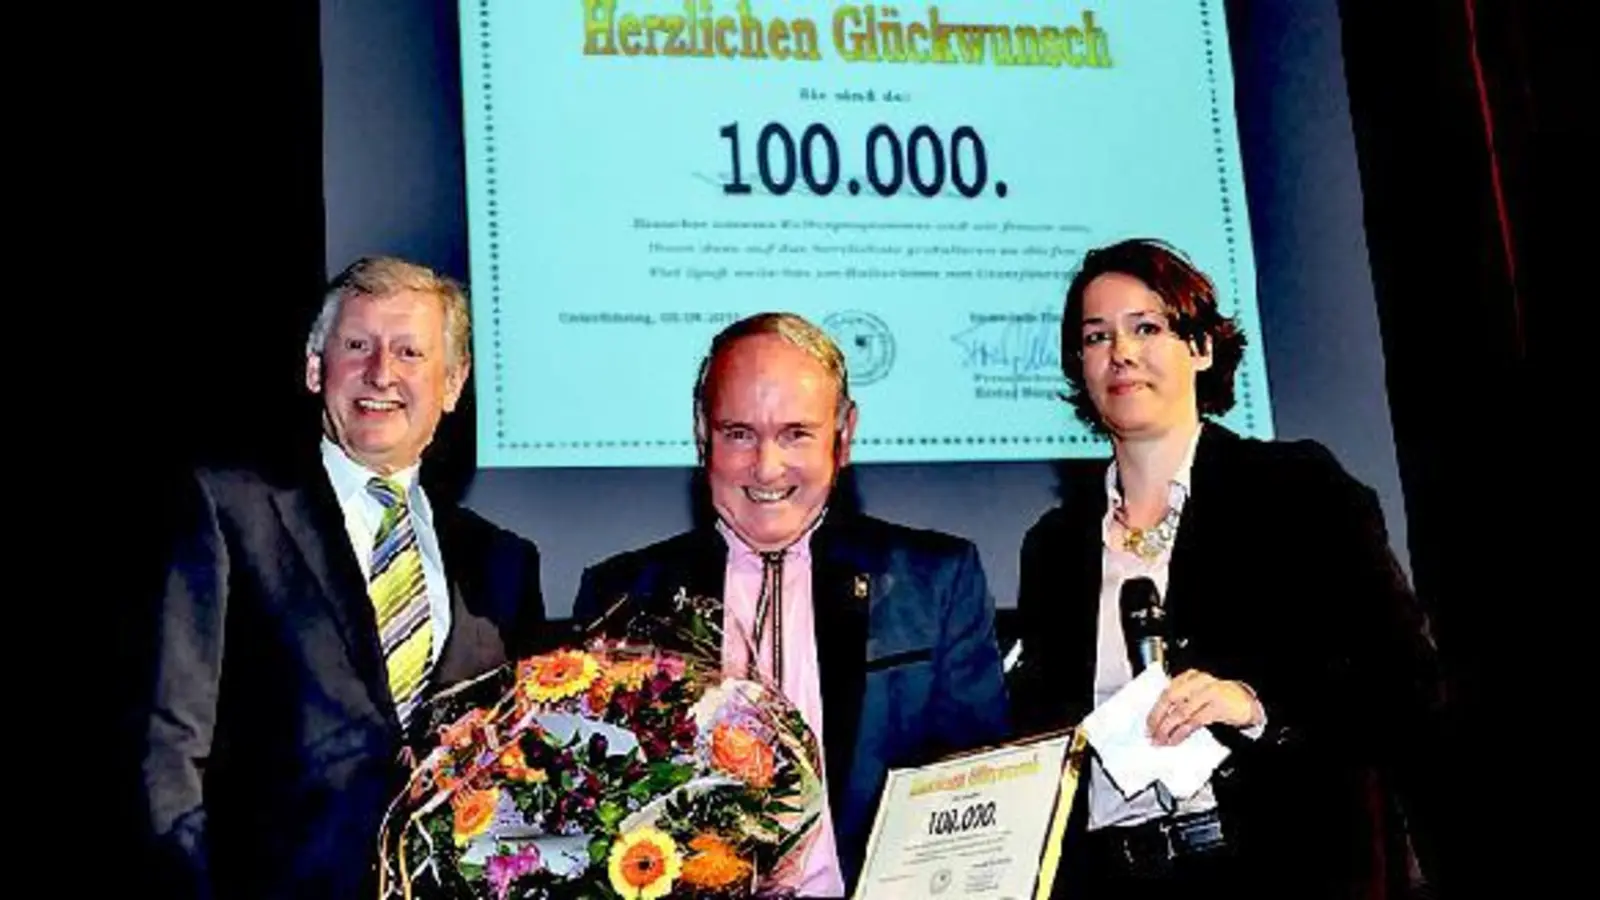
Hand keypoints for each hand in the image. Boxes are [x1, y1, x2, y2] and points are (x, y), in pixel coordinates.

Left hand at [1147, 669, 1262, 745]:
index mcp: (1189, 677)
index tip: (1147, 724)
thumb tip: (1158, 721)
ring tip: (1161, 740)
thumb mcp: (1197, 696)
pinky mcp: (1217, 706)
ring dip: (1168, 729)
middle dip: (1158, 718)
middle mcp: (1197, 682)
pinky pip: (1194, 721)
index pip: (1166, 692)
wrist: (1245, 702)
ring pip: (1181, 712)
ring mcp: (1208, 693)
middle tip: (1152, 734)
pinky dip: (1181, 732)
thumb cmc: (1218, 699)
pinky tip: (1175, 739)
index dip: (1154, 710)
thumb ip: (1181, 702)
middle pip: (1170, 699)